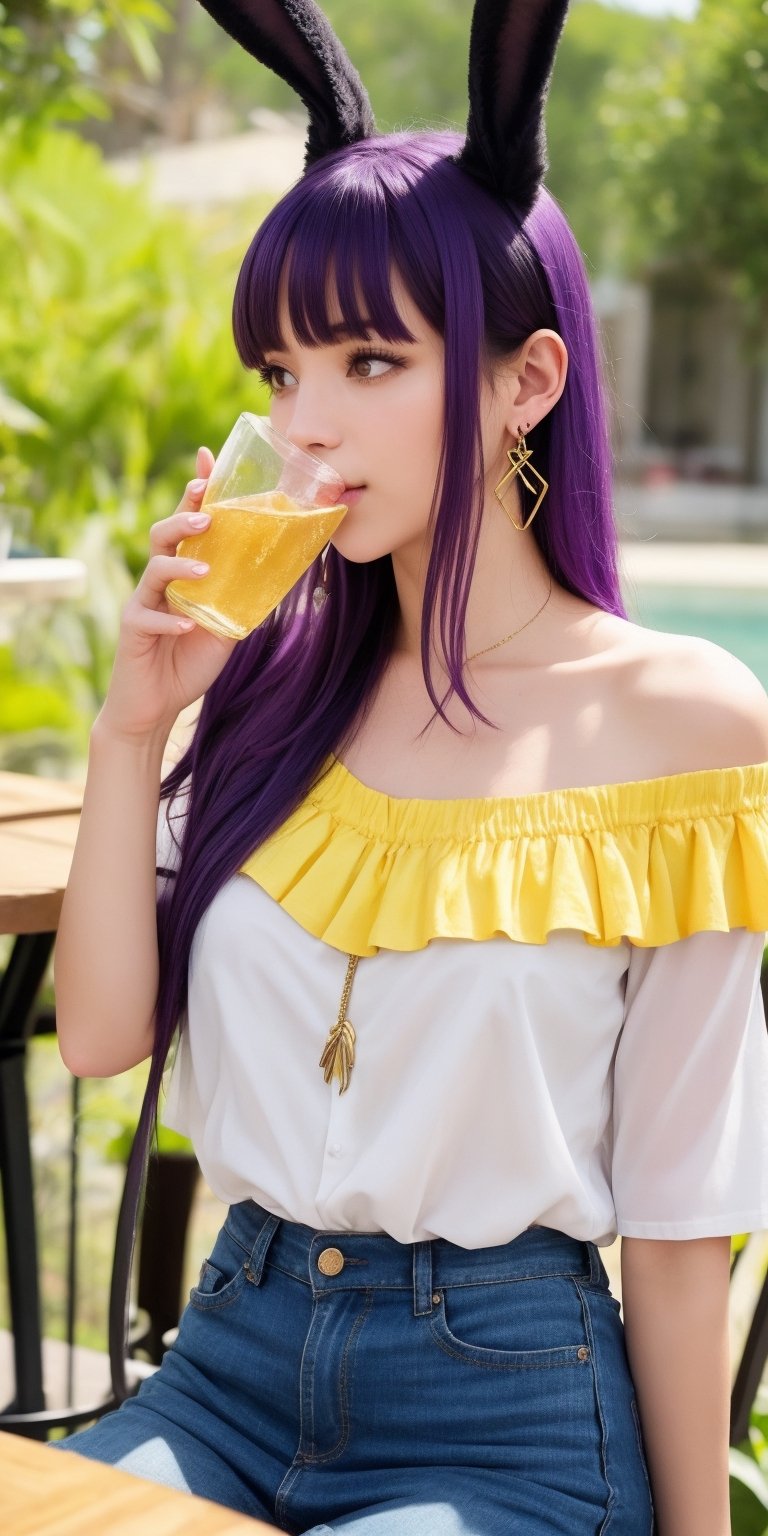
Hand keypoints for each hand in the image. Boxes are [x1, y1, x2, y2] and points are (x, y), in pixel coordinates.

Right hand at [97, 447, 237, 743]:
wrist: (154, 708)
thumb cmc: (188, 662)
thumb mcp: (225, 627)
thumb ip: (241, 600)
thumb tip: (281, 575)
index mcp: (183, 573)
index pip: (187, 523)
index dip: (195, 491)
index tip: (208, 458)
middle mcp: (160, 582)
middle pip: (164, 535)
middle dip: (184, 517)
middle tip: (207, 510)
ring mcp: (144, 603)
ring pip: (154, 569)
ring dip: (180, 564)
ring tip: (204, 566)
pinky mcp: (133, 630)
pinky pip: (147, 617)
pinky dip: (168, 620)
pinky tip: (187, 626)